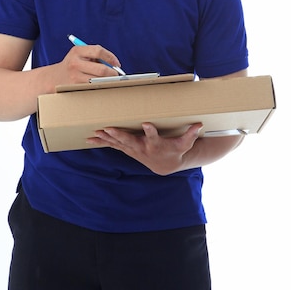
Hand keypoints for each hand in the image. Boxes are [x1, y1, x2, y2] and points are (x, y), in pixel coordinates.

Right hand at [54, 44, 122, 84]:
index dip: (111, 57)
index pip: (98, 51)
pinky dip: (100, 86)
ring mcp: (75, 76)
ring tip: (111, 80)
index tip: (117, 63)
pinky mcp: (75, 87)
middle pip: (101, 69)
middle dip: (112, 73)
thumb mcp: (80, 54)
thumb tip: (115, 65)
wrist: (54, 77)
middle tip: (117, 75)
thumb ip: (95, 56)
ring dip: (107, 81)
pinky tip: (101, 85)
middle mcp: (75, 63)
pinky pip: (93, 87)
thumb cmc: (74, 64)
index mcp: (77, 51)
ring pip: (98, 80)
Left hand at [87, 122, 203, 174]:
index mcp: (156, 144)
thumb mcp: (185, 144)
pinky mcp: (127, 149)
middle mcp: (142, 148)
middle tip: (109, 128)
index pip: (153, 137)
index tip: (147, 124)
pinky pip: (112, 145)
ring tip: (95, 133)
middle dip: (119, 135)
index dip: (150, 131)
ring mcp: (133, 149)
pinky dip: (102, 141)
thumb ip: (191, 134)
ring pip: (118, 143)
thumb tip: (199, 125)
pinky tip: (90, 138)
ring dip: (106, 138)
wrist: (165, 165)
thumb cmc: (175, 150)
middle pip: (129, 141)